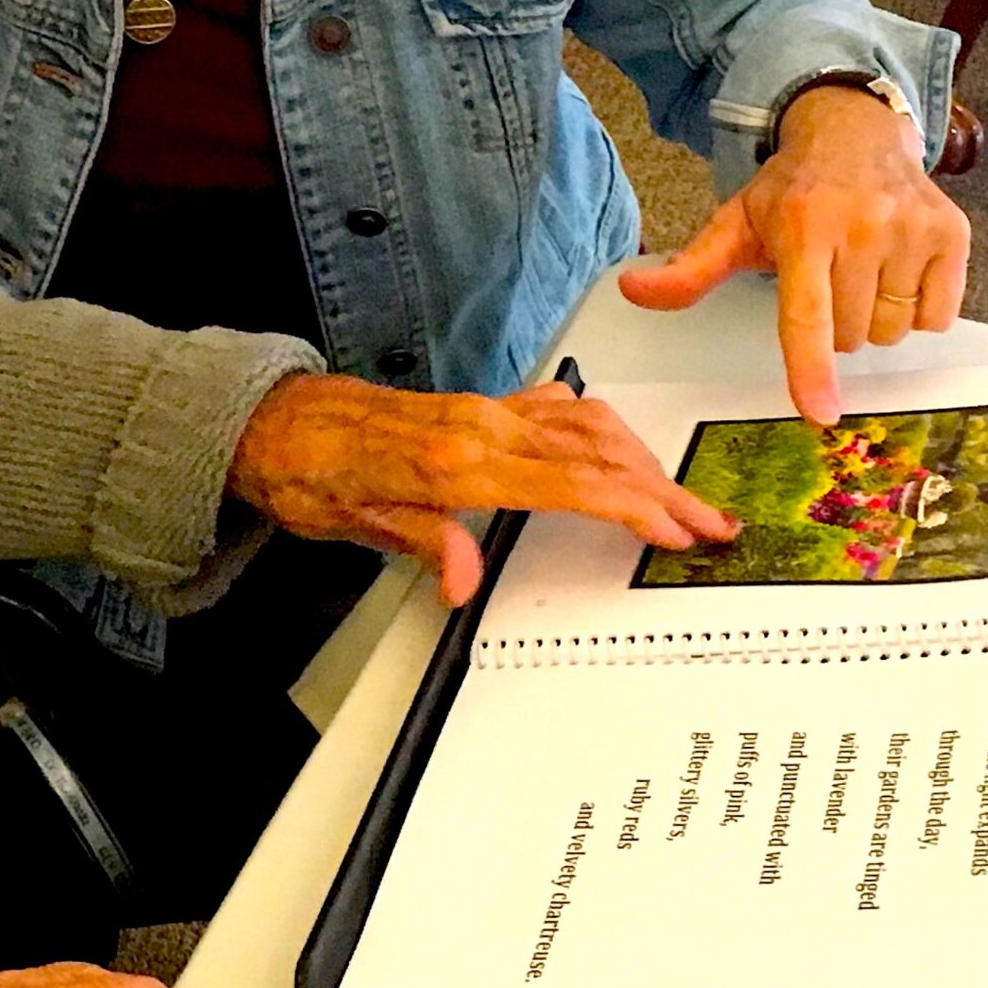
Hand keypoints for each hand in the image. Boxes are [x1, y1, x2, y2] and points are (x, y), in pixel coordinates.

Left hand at [228, 374, 735, 604]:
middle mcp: (479, 426)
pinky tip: (622, 449)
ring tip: (682, 494)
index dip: (631, 507)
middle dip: (660, 489)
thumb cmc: (311, 471)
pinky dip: (604, 430)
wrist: (277, 422)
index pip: (568, 483)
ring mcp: (483, 411)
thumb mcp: (357, 523)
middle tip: (710, 520)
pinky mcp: (479, 406)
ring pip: (585, 424)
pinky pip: (557, 409)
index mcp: (456, 461)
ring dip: (641, 459)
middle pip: (594, 454)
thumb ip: (426, 544)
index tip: (675, 527)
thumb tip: (466, 582)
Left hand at [617, 83, 971, 425]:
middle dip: (836, 327)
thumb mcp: (735, 224)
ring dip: (875, 320)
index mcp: (802, 229)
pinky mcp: (953, 234)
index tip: (820, 413)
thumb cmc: (792, 193)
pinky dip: (917, 311)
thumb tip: (632, 291)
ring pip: (893, 332)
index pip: (806, 316)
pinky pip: (936, 317)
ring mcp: (912, 229)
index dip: (810, 369)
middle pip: (851, 337)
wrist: (855, 134)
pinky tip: (897, 271)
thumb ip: (689, 270)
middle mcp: (862, 226)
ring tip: (861, 273)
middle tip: (828, 282)